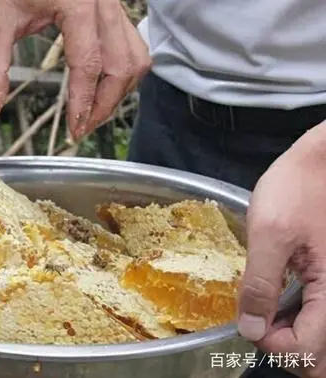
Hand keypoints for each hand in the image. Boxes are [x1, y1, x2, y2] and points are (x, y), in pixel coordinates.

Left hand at [0, 0, 150, 139]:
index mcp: (77, 4)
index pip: (88, 63)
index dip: (83, 101)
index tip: (74, 128)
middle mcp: (104, 4)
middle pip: (121, 66)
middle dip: (104, 105)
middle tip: (82, 129)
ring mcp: (116, 7)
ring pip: (136, 59)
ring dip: (119, 92)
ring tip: (93, 113)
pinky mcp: (118, 12)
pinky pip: (136, 48)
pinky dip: (125, 75)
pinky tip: (104, 89)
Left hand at [238, 121, 325, 377]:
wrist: (324, 159)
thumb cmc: (301, 186)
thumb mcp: (270, 232)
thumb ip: (261, 284)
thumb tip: (251, 329)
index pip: (305, 352)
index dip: (270, 344)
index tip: (249, 322)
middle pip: (319, 358)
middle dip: (286, 350)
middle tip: (258, 322)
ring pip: (321, 341)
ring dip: (293, 336)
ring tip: (266, 309)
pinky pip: (321, 317)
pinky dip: (301, 319)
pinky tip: (281, 297)